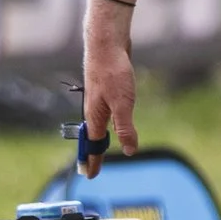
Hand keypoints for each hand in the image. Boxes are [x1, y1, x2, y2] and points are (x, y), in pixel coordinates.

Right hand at [80, 6, 138, 176]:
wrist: (106, 43)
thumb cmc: (113, 72)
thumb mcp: (123, 104)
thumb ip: (125, 128)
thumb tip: (130, 151)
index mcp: (94, 117)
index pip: (91, 146)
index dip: (92, 161)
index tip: (90, 176)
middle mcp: (94, 110)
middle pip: (91, 136)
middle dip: (92, 153)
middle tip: (92, 168)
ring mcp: (99, 99)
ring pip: (98, 123)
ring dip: (98, 138)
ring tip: (100, 148)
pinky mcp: (107, 89)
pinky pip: (105, 112)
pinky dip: (106, 123)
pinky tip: (110, 120)